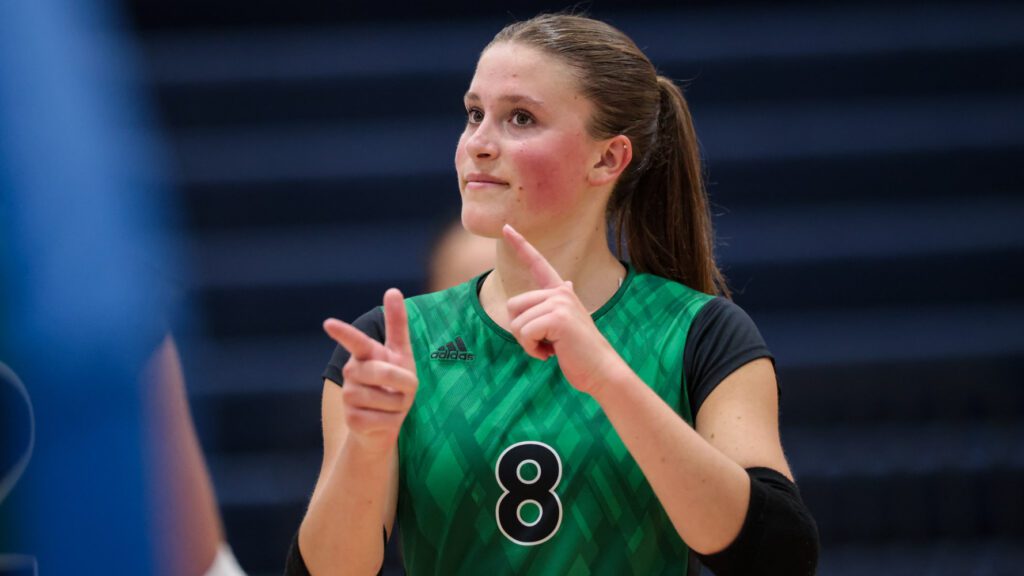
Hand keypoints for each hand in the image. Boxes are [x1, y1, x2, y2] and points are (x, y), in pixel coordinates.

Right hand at [323, 288, 416, 453]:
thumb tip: (392, 289)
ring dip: (400, 404)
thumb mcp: (401, 354)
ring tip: (392, 405)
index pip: (355, 341)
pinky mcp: (352, 420)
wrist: (383, 424)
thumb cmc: (395, 384)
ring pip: (386, 398)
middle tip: (408, 389)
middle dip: (405, 381)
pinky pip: (384, 419)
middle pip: (383, 372)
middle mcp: (352, 372)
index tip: (328, 324)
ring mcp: (349, 397)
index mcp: (365, 354)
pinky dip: (393, 421)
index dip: (343, 333)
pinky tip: (383, 420)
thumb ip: (397, 324)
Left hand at [503, 224, 622, 394]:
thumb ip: (560, 303)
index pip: (537, 263)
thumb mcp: (568, 322)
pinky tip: (550, 354)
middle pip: (513, 306)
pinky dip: (532, 349)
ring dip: (527, 343)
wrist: (600, 370)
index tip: (506, 227)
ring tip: (551, 348)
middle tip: (544, 343)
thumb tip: (565, 283)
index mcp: (561, 291)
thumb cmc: (580, 351)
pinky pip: (524, 333)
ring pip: (516, 323)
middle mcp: (560, 292)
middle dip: (521, 331)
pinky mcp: (557, 318)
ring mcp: (559, 303)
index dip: (520, 245)